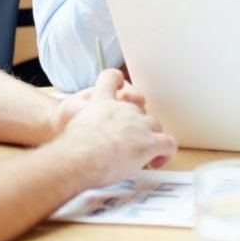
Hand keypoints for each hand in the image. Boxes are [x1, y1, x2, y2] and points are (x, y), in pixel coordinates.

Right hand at [56, 71, 177, 185]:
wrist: (77, 159)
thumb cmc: (70, 150)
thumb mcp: (71, 125)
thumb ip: (84, 122)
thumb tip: (88, 136)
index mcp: (101, 101)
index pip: (110, 78)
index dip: (117, 81)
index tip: (121, 88)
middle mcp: (123, 109)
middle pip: (139, 110)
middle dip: (136, 126)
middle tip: (127, 145)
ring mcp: (139, 124)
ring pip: (155, 126)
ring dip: (150, 140)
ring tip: (141, 156)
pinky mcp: (149, 142)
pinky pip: (168, 144)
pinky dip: (165, 153)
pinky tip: (155, 162)